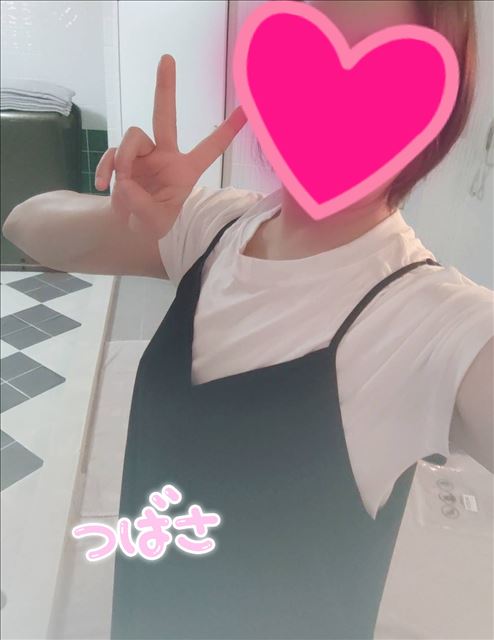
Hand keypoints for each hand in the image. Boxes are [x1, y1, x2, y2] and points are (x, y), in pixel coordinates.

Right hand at [95, 54, 246, 237]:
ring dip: (123, 158)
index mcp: (185, 170)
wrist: (130, 225)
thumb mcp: (156, 222)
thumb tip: (125, 183)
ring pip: (133, 136)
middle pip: (165, 116)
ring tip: (120, 185)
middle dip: (166, 87)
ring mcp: (143, 154)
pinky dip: (105, 169)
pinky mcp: (122, 158)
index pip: (211, 147)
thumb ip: (143, 206)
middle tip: (167, 58)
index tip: (246, 109)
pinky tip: (102, 185)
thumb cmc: (153, 222)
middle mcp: (166, 155)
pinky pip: (111, 153)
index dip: (228, 129)